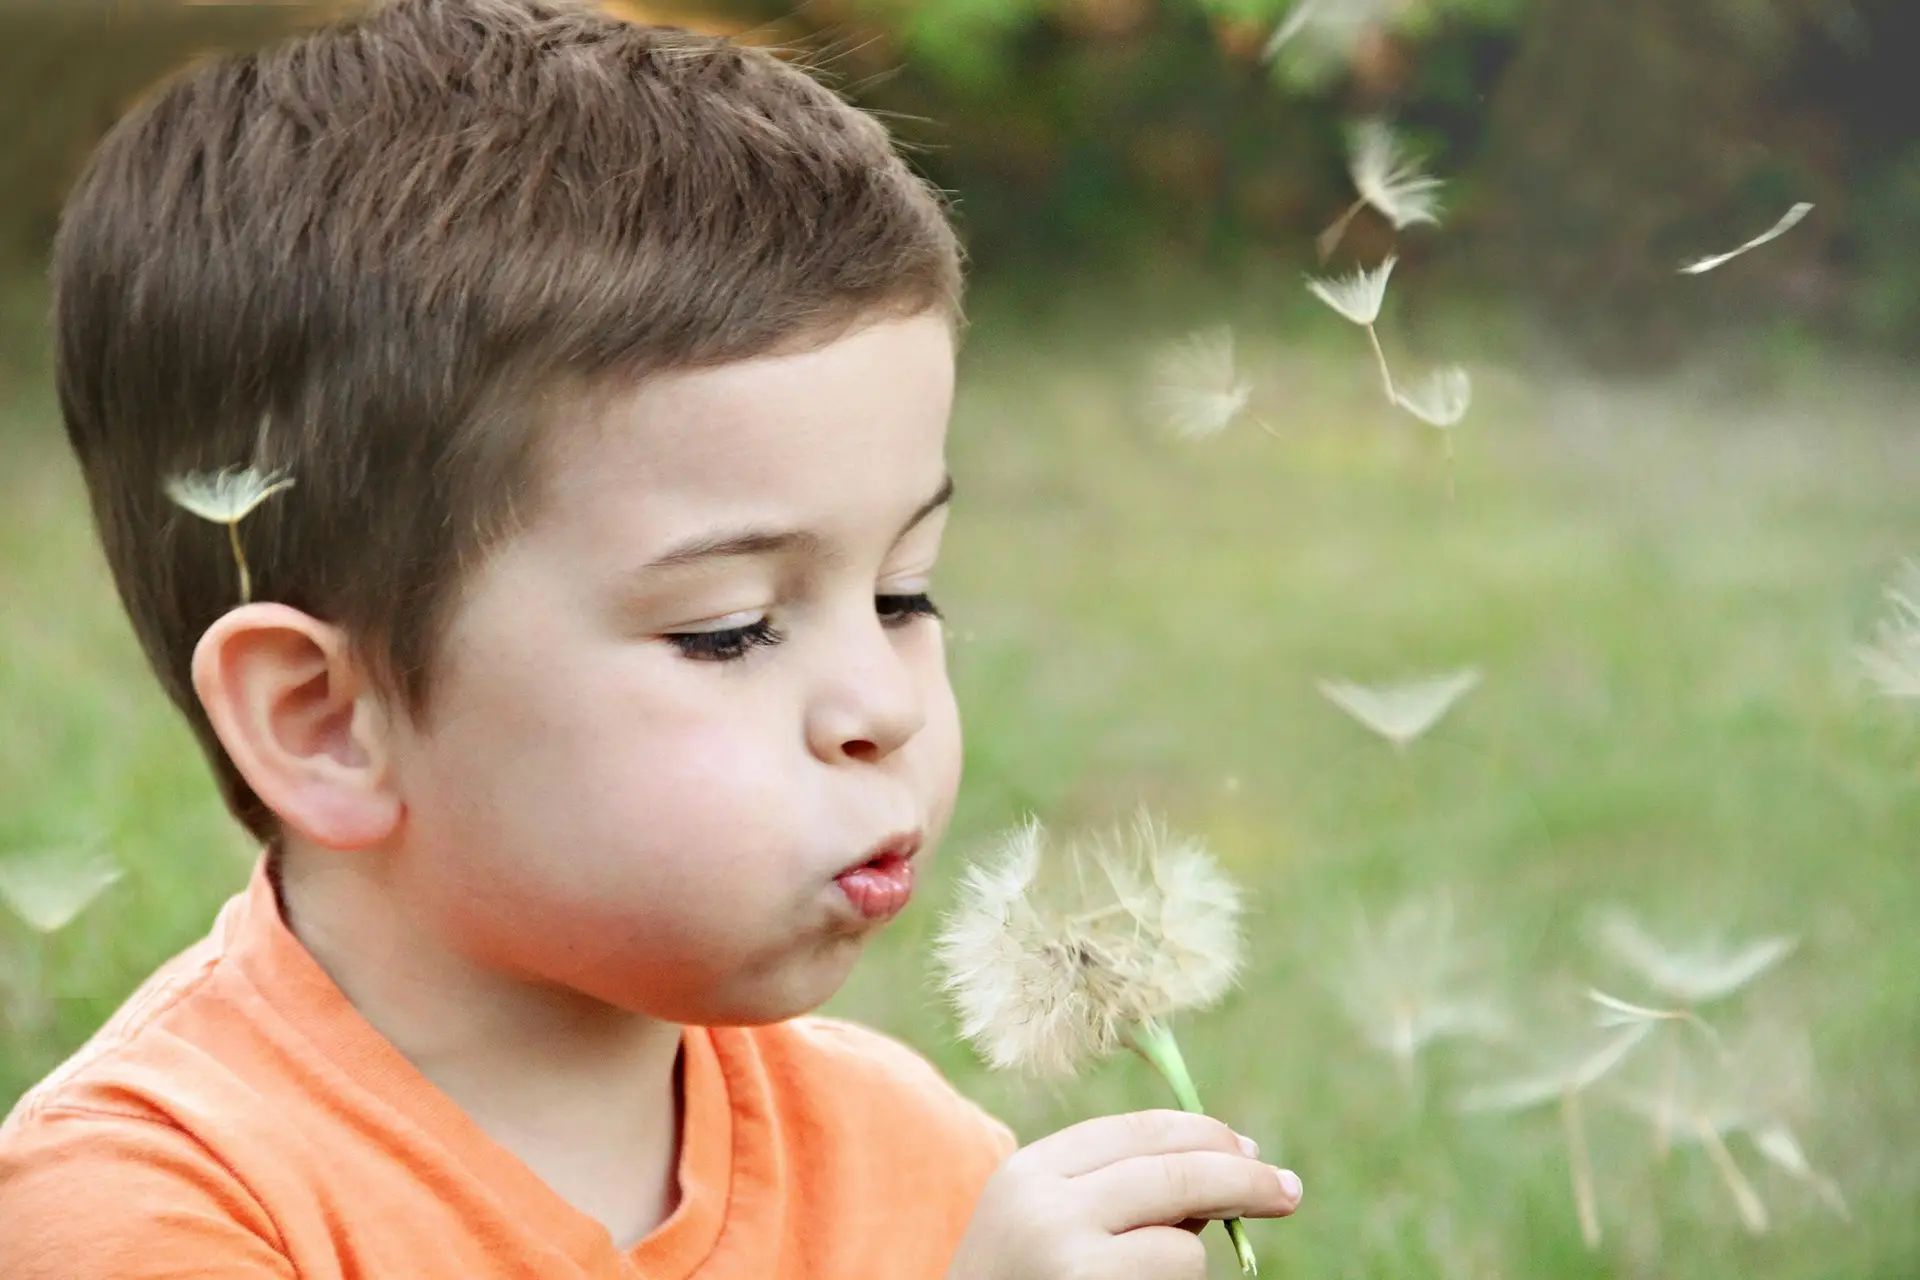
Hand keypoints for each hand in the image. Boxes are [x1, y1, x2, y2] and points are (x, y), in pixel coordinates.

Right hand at [946, 1109, 1303, 1279]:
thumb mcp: (1046, 1221)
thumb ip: (1116, 1189)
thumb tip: (1231, 1165)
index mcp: (1031, 1171)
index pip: (1138, 1131)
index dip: (1205, 1134)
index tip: (1250, 1149)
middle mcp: (1047, 1210)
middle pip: (1174, 1173)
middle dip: (1244, 1177)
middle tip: (1287, 1190)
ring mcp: (1071, 1264)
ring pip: (1183, 1247)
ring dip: (1186, 1264)